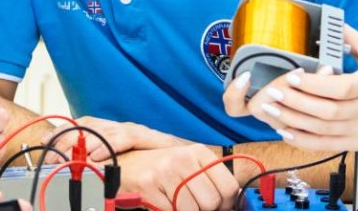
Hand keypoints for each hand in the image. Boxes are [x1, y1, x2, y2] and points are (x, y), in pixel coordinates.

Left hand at [43, 116, 187, 162]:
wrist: (186, 158)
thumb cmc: (150, 161)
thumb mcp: (118, 160)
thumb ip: (97, 159)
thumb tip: (71, 165)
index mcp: (110, 129)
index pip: (82, 124)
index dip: (63, 131)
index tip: (46, 141)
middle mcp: (120, 126)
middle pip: (90, 126)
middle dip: (70, 138)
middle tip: (57, 152)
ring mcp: (133, 130)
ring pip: (105, 131)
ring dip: (86, 143)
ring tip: (75, 156)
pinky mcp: (147, 136)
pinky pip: (124, 138)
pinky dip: (109, 146)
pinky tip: (98, 156)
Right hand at [117, 145, 239, 210]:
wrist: (125, 164)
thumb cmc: (161, 169)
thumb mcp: (188, 166)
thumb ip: (210, 179)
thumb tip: (232, 201)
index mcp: (198, 152)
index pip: (229, 186)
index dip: (226, 204)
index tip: (218, 207)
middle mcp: (183, 158)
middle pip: (211, 201)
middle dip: (203, 210)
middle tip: (191, 205)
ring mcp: (164, 171)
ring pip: (192, 210)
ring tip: (174, 202)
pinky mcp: (148, 185)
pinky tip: (161, 202)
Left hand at [224, 27, 357, 150]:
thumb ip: (352, 39)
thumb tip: (331, 23)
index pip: (340, 88)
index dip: (314, 84)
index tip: (292, 77)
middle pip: (327, 111)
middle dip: (296, 103)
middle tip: (273, 93)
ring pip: (322, 130)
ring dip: (294, 121)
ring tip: (272, 111)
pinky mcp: (356, 144)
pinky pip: (325, 145)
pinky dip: (304, 140)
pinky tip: (286, 131)